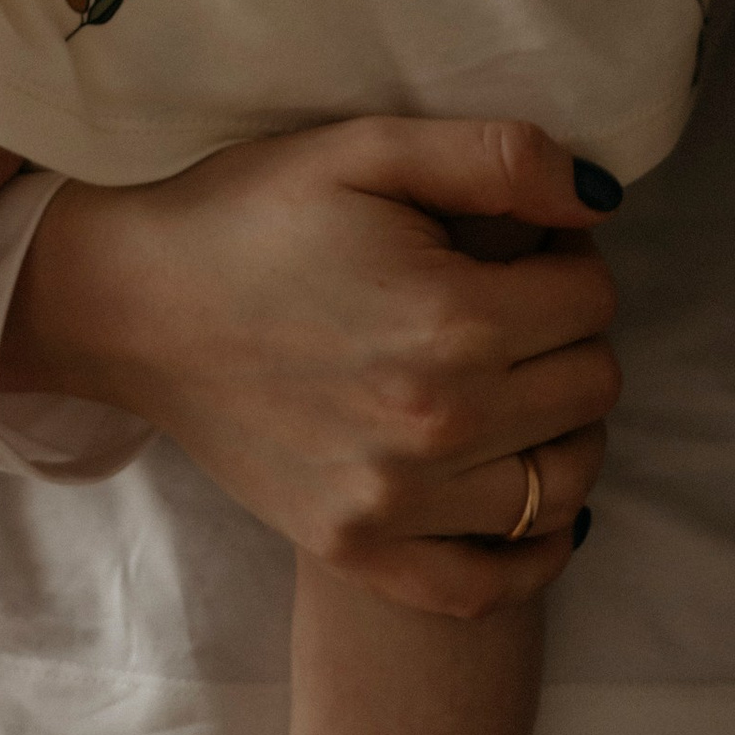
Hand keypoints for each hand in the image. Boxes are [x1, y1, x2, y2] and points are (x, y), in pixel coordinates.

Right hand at [0, 119, 622, 617]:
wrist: (134, 302)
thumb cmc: (251, 214)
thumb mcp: (368, 148)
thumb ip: (500, 158)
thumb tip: (600, 199)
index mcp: (451, 321)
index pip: (592, 300)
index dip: (568, 260)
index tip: (523, 248)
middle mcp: (436, 426)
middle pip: (591, 390)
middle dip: (571, 336)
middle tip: (512, 305)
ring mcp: (395, 504)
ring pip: (562, 486)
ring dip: (563, 431)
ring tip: (517, 384)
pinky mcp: (356, 551)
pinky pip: (490, 586)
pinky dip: (531, 552)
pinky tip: (518, 492)